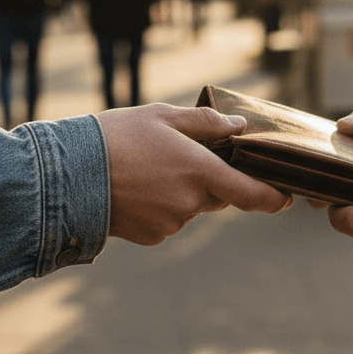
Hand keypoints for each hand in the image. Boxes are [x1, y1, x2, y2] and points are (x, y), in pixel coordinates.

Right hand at [98, 104, 292, 245]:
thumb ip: (205, 123)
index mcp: (199, 170)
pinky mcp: (152, 237)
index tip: (286, 197)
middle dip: (211, 180)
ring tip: (147, 170)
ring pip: (192, 208)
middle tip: (181, 158)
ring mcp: (171, 224)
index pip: (251, 194)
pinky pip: (170, 221)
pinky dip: (163, 207)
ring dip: (183, 192)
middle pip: (219, 196)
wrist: (66, 177)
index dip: (273, 198)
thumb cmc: (115, 137)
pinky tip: (137, 189)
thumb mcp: (161, 117)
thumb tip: (240, 127)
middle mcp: (190, 202)